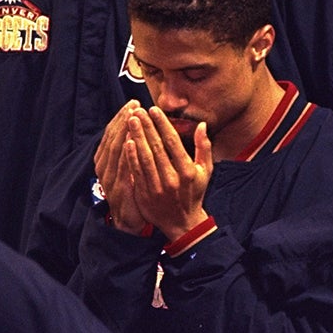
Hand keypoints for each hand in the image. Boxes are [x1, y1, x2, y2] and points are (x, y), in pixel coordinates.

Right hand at [94, 100, 147, 233]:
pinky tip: (133, 141)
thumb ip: (128, 151)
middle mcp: (103, 168)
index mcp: (104, 161)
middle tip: (134, 105)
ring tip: (134, 116)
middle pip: (112, 138)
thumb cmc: (132, 192)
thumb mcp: (127, 170)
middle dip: (123, 120)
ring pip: (116, 150)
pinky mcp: (119, 189)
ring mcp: (109, 179)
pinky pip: (123, 167)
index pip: (110, 134)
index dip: (120, 118)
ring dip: (124, 131)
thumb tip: (135, 128)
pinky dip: (127, 153)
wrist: (130, 222)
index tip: (132, 104)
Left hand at [124, 106, 212, 240]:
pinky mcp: (145, 194)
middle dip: (146, 126)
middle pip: (156, 147)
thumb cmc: (194, 193)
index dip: (161, 124)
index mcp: (188, 171)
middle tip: (138, 110)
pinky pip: (136, 172)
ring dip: (136, 137)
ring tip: (131, 120)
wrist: (182, 223)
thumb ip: (204, 147)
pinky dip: (131, 156)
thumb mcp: (206, 171)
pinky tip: (126, 142)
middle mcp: (173, 179)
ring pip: (144, 158)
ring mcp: (157, 188)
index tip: (153, 109)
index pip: (173, 142)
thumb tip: (201, 125)